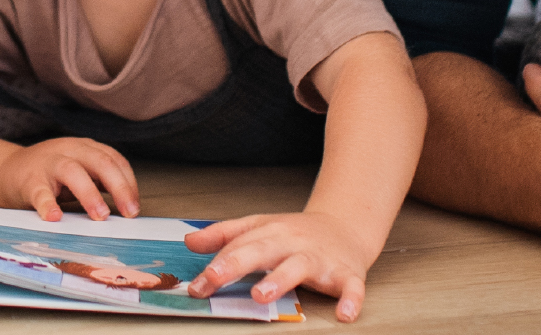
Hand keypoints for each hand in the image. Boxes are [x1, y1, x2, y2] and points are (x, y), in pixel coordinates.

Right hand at [0, 137, 137, 220]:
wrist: (6, 171)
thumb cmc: (49, 176)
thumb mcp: (79, 170)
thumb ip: (99, 181)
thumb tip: (128, 207)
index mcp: (85, 148)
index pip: (114, 160)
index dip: (129, 183)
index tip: (135, 208)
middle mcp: (69, 150)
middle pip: (100, 162)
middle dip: (119, 187)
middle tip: (129, 213)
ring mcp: (48, 163)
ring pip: (72, 172)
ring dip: (90, 194)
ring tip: (100, 215)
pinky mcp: (29, 181)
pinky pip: (40, 192)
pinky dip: (48, 205)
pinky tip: (55, 217)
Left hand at [184, 211, 385, 320]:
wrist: (346, 226)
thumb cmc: (298, 233)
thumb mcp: (259, 227)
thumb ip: (224, 235)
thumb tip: (189, 242)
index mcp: (269, 232)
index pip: (238, 247)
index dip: (215, 265)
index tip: (196, 285)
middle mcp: (292, 243)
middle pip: (261, 251)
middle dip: (236, 264)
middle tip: (214, 279)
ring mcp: (320, 258)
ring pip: (299, 266)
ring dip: (280, 279)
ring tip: (261, 294)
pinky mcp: (347, 273)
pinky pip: (351, 287)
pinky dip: (351, 300)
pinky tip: (344, 314)